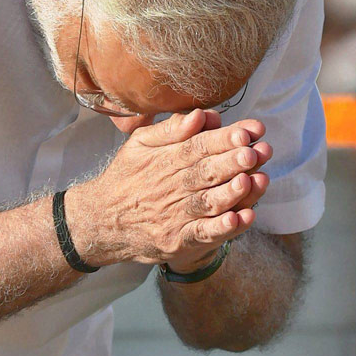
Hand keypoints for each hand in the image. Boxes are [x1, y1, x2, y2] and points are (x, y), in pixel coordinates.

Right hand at [68, 109, 270, 267]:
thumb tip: (201, 115)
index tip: (246, 133)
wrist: (100, 221)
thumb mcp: (140, 144)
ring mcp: (174, 216)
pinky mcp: (177, 241)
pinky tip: (238, 220)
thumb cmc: (127, 177)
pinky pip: (201, 234)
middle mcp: (171, 187)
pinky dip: (220, 228)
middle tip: (255, 153)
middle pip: (205, 173)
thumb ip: (171, 129)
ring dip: (230, 194)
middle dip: (231, 163)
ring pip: (206, 203)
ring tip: (250, 182)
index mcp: (165, 160)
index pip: (197, 147)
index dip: (222, 140)